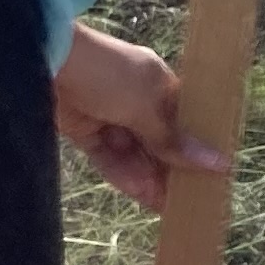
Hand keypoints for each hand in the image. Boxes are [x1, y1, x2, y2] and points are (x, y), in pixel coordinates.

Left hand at [53, 22, 229, 214]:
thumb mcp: (145, 106)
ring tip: (163, 205)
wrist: (45, 59)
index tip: (208, 178)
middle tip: (185, 202)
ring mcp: (109, 115)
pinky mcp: (84, 130)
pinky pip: (107, 156)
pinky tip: (138, 191)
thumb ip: (173, 140)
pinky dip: (121, 172)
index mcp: (159, 84)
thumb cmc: (107, 74)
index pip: (183, 122)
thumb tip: (218, 163)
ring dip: (147, 176)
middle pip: (158, 141)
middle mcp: (136, 100)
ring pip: (133, 152)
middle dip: (170, 169)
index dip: (194, 149)